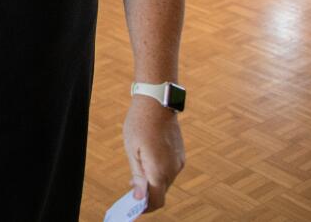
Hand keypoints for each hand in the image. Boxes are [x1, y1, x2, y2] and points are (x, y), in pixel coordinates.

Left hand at [123, 95, 184, 210]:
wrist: (157, 102)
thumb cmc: (139, 124)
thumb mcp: (132, 150)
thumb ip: (137, 175)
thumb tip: (139, 198)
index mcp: (159, 170)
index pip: (156, 200)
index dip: (145, 208)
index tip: (133, 207)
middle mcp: (173, 169)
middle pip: (161, 192)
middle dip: (146, 194)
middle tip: (129, 188)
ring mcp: (179, 162)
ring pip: (165, 181)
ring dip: (152, 182)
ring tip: (135, 174)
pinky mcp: (180, 155)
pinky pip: (170, 170)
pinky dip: (159, 172)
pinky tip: (147, 162)